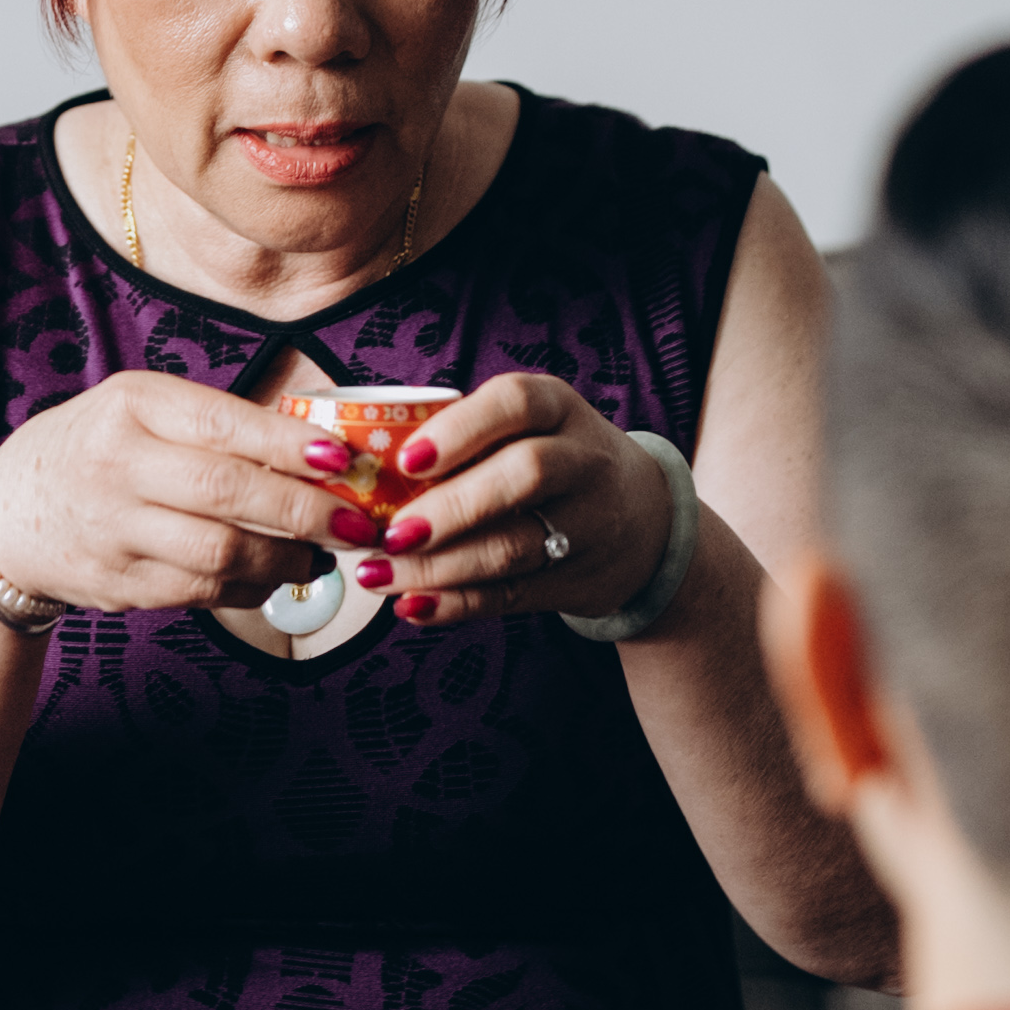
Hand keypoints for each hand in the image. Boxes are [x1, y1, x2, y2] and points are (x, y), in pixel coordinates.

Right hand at [0, 375, 350, 618]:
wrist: (6, 517)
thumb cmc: (93, 449)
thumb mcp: (140, 408)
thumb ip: (214, 423)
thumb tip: (317, 445)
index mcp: (132, 407)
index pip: (222, 425)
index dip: (288, 446)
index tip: (342, 460)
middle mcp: (118, 466)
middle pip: (227, 494)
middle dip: (304, 513)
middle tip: (353, 524)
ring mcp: (114, 531)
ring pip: (220, 554)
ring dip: (285, 560)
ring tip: (319, 555)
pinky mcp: (119, 586)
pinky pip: (202, 592)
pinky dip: (250, 588)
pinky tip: (273, 576)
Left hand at [363, 375, 677, 632]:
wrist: (647, 521)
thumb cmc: (553, 459)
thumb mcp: (531, 425)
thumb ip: (465, 435)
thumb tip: (362, 463)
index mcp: (558, 407)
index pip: (515, 403)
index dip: (459, 429)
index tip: (406, 460)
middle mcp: (581, 459)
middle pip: (523, 475)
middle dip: (451, 506)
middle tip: (390, 533)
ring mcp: (587, 523)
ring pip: (514, 545)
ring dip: (440, 566)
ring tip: (378, 575)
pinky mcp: (578, 578)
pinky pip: (513, 594)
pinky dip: (458, 603)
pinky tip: (412, 606)